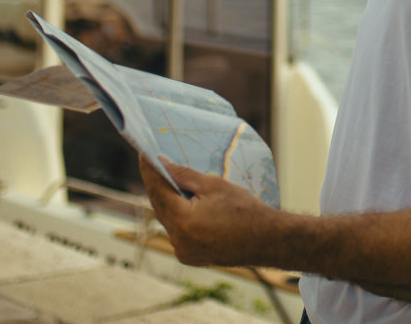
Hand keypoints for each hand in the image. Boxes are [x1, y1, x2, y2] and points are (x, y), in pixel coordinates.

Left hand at [139, 155, 276, 267]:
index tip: (144, 153)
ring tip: (172, 181)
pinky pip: (177, 232)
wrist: (266, 240)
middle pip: (160, 207)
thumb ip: (184, 175)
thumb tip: (162, 164)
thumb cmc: (244, 209)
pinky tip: (185, 204)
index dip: (149, 170)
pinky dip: (178, 217)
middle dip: (158, 185)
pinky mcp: (190, 257)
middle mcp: (178, 240)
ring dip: (168, 201)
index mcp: (182, 221)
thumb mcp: (214, 185)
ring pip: (168, 220)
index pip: (157, 190)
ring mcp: (183, 252)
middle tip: (156, 164)